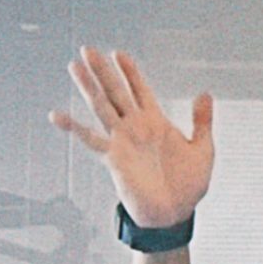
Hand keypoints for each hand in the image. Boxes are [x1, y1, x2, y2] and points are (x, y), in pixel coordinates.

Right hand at [52, 47, 214, 229]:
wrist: (174, 214)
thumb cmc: (188, 186)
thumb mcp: (203, 149)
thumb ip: (202, 121)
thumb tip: (205, 94)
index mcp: (156, 123)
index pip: (140, 90)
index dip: (131, 72)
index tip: (120, 53)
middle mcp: (136, 128)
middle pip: (116, 92)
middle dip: (104, 71)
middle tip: (89, 49)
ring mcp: (123, 140)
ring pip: (102, 107)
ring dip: (88, 87)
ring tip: (75, 66)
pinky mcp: (114, 157)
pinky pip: (90, 139)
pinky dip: (73, 127)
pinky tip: (56, 115)